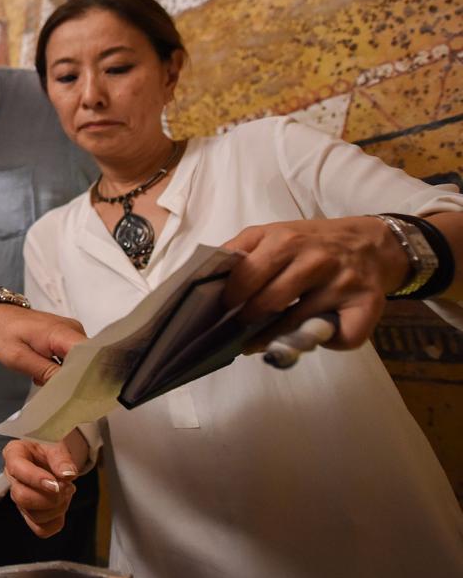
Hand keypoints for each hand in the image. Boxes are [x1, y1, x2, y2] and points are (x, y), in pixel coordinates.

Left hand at [0, 301, 85, 384]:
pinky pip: (72, 356)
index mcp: (62, 332)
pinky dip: (61, 368)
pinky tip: (44, 371)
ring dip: (65, 374)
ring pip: (80, 361)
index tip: (80, 394)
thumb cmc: (3, 333)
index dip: (90, 377)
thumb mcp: (19, 358)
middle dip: (74, 380)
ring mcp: (71, 332)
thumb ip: (46, 372)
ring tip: (42, 376)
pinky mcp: (67, 336)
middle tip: (53, 388)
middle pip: (88, 361)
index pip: (91, 356)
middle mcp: (73, 330)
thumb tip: (70, 387)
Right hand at [2, 432, 83, 536]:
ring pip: (33, 516)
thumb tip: (68, 475)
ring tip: (67, 492)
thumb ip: (62, 458)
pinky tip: (62, 505)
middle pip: (21, 497)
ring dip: (57, 508)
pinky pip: (41, 529)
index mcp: (14, 454)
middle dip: (50, 497)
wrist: (53, 456)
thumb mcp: (56, 444)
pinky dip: (56, 522)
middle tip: (68, 487)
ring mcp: (20, 498)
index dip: (36, 479)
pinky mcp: (30, 514)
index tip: (56, 484)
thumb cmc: (50, 447)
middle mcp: (13, 478)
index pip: (18, 469)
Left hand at [222, 217, 403, 349]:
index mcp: (285, 239)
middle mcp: (316, 259)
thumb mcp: (273, 234)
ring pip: (299, 326)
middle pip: (269, 303)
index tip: (222, 312)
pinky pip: (341, 338)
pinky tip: (319, 333)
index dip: (230, 300)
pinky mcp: (369, 304)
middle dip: (248, 323)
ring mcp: (344, 282)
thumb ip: (241, 252)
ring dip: (277, 340)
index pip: (246, 277)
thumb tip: (205, 277)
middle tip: (240, 331)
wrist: (372, 243)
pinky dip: (329, 343)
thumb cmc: (311, 243)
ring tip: (263, 341)